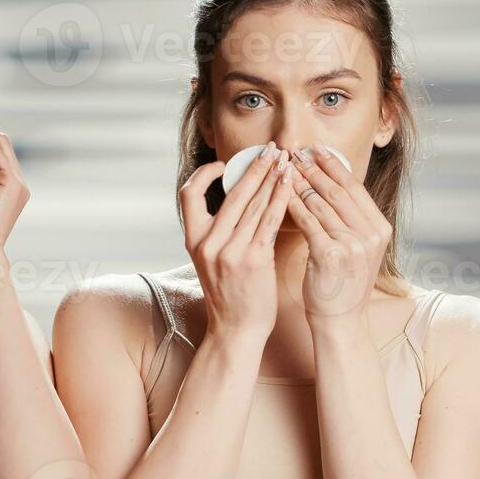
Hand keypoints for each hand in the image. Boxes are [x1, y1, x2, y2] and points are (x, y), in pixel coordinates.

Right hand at [180, 141, 291, 344]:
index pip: (188, 195)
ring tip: (286, 160)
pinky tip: (291, 186)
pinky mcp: (253, 259)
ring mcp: (229, 251)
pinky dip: (281, 199)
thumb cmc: (230, 294)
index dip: (203, 175)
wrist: (236, 330)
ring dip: (271, 178)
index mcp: (193, 240)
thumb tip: (239, 200)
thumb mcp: (211, 261)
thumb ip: (218, 233)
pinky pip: (268, 221)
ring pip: (253, 204)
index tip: (224, 164)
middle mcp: (207, 243)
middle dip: (253, 167)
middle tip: (271, 148)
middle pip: (231, 194)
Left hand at [282, 145, 389, 318]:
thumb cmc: (343, 284)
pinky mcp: (330, 256)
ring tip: (284, 168)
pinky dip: (293, 205)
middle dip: (315, 168)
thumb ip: (352, 220)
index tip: (316, 149)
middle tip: (295, 151)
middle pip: (338, 191)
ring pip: (321, 204)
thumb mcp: (358, 249)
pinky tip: (280, 194)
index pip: (355, 188)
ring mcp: (352, 246)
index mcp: (380, 229)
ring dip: (300, 182)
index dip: (334, 165)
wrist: (340, 322)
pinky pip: (308, 222)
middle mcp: (370, 235)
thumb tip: (332, 183)